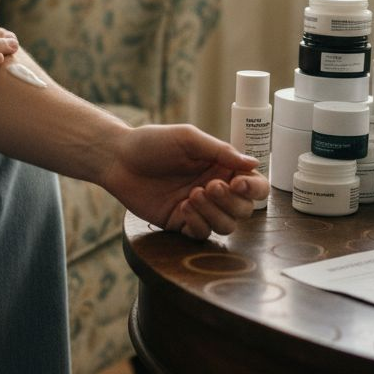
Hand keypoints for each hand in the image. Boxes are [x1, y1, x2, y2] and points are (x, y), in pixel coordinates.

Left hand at [101, 123, 268, 239]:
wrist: (119, 159)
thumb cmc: (152, 143)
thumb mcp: (188, 139)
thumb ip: (220, 151)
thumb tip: (253, 163)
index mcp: (222, 168)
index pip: (254, 185)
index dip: (254, 188)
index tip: (239, 182)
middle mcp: (215, 190)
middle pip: (245, 210)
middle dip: (231, 201)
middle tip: (209, 186)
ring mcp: (199, 209)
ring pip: (226, 226)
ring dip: (214, 213)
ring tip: (192, 195)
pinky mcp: (180, 223)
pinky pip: (201, 234)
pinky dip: (197, 223)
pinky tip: (183, 208)